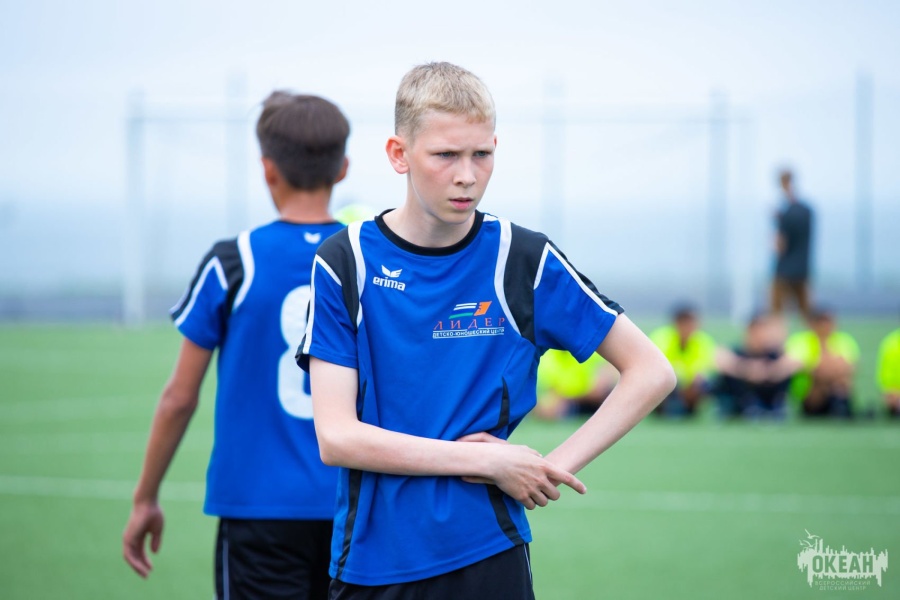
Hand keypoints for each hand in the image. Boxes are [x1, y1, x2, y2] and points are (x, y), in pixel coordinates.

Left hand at [122, 500, 163, 577]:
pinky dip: (134, 562)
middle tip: (147, 575)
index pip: (140, 552)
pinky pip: (129, 554)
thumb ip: (156, 541)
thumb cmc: (153, 513)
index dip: (145, 561)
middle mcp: (131, 539)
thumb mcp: (157, 529)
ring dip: (137, 567)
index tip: (151, 568)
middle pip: (134, 557)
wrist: (147, 503)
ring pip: (130, 558)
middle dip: (140, 566)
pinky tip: (141, 567)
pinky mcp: (128, 538)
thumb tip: (154, 553)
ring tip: (145, 574)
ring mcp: (128, 539)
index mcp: (138, 536)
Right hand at [456, 432, 585, 509]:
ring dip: (539, 500)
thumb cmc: (509, 453)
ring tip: (531, 494)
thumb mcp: (526, 450)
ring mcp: (532, 488)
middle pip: (555, 495)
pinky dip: (529, 504)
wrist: (494, 461)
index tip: (584, 491)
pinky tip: (524, 498)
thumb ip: (536, 455)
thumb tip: (541, 458)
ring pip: (544, 502)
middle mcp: (541, 479)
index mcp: (545, 466)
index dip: (577, 485)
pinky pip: (532, 506)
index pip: (567, 478)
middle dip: (551, 495)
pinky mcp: (522, 497)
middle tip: (544, 492)